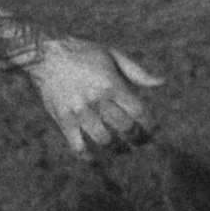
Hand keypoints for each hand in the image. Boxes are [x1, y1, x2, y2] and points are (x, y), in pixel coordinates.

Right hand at [25, 39, 162, 156]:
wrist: (47, 54)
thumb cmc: (84, 53)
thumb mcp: (112, 55)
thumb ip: (137, 72)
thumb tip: (162, 82)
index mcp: (112, 83)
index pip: (139, 112)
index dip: (149, 125)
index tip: (152, 131)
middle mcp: (98, 99)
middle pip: (125, 128)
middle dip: (137, 138)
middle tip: (139, 142)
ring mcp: (80, 112)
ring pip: (104, 141)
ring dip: (116, 149)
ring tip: (122, 150)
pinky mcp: (63, 120)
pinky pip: (78, 146)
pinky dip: (88, 156)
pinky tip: (95, 157)